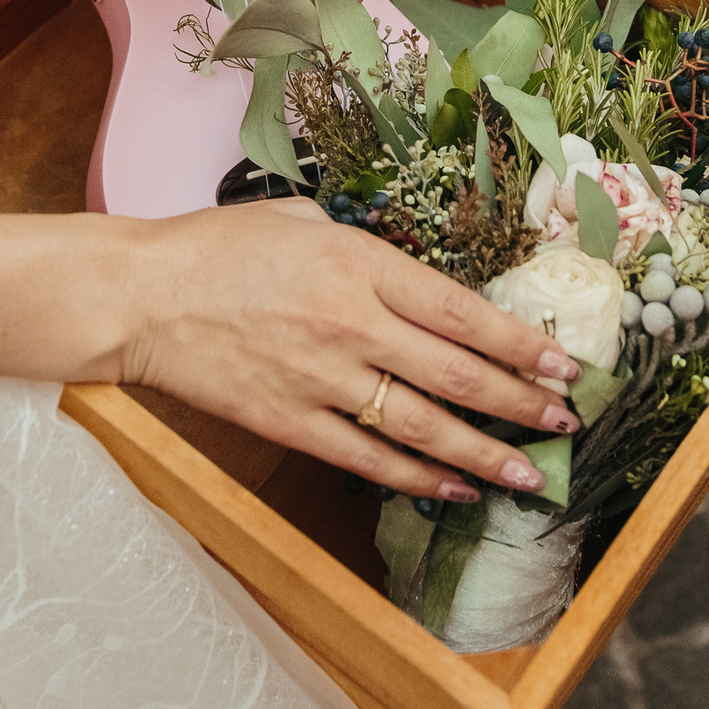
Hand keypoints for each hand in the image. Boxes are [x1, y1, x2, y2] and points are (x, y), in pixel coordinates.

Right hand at [118, 200, 584, 501]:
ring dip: (486, 454)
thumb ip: (364, 249)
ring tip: (531, 475)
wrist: (141, 296)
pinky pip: (368, 458)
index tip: (562, 364)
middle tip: (567, 421)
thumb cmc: (217, 248)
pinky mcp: (291, 421)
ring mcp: (322, 379)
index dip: (520, 345)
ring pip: (424, 426)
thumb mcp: (302, 220)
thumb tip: (413, 279)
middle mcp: (352, 324)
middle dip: (522, 403)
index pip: (463, 313)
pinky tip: (454, 488)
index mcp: (360, 264)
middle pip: (458, 374)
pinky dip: (417, 477)